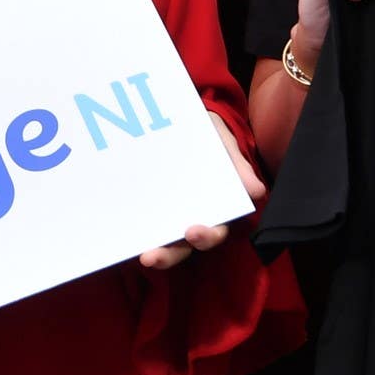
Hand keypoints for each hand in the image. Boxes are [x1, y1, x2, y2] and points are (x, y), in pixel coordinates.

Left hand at [139, 117, 265, 270]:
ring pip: (161, 242)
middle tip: (152, 257)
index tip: (192, 231)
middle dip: (169, 254)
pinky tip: (117, 234)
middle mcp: (190, 216)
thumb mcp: (223, 142)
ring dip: (152, 252)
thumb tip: (257, 192)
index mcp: (214, 206)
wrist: (179, 117)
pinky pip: (139, 224)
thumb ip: (237, 165)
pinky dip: (131, 232)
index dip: (205, 237)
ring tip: (140, 256)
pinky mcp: (145, 206)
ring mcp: (166, 213)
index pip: (214, 231)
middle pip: (182, 247)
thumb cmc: (208, 134)